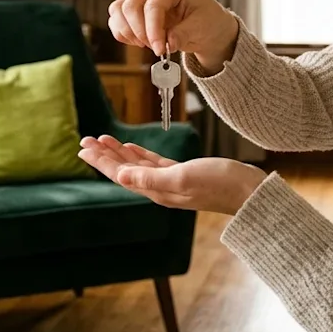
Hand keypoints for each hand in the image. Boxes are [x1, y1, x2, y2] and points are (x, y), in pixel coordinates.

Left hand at [77, 135, 265, 215]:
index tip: (83, 148)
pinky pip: (153, 165)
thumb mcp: (182, 177)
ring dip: (119, 153)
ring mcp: (171, 183)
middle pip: (124, 171)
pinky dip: (140, 154)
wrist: (249, 192)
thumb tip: (121, 176)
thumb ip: (151, 177)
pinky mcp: (182, 175)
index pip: (121, 175)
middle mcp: (159, 189)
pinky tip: (131, 147)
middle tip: (85, 141)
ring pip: (137, 166)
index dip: (102, 161)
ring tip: (102, 140)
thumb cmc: (219, 183)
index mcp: (156, 190)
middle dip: (104, 156)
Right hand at [108, 0, 238, 71]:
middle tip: (156, 48)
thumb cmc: (207, 21)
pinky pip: (116, 21)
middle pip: (130, 7)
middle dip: (140, 32)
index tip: (160, 49)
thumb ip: (184, 33)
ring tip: (146, 45)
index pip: (153, 5)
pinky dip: (123, 35)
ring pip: (118, 11)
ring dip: (128, 32)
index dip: (153, 29)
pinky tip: (139, 43)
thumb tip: (168, 43)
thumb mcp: (203, 27)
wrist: (208, 28)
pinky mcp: (134, 13)